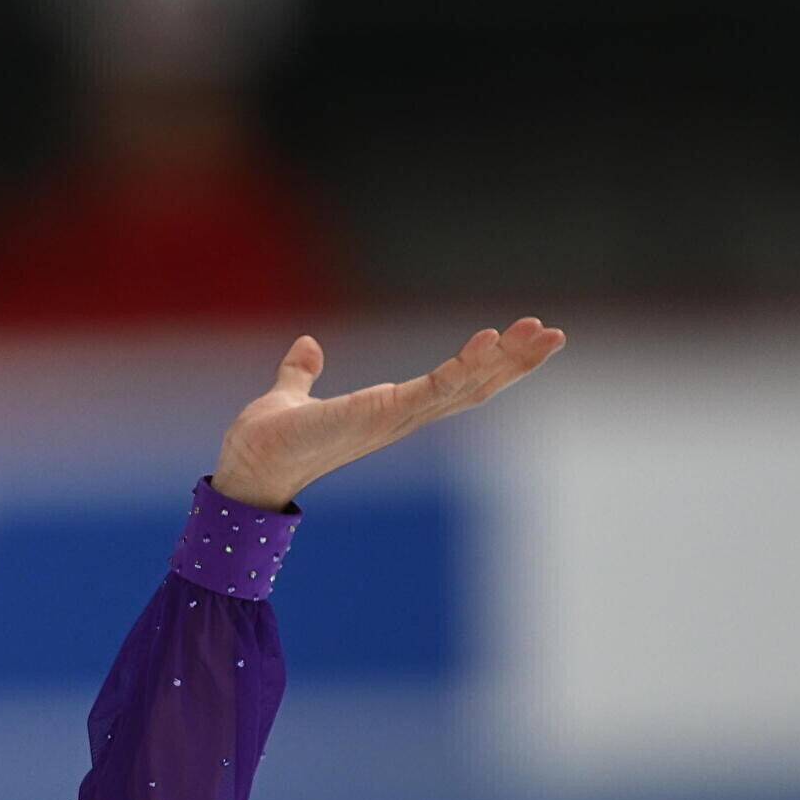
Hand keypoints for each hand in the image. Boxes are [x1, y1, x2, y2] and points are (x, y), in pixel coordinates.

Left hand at [212, 318, 566, 509]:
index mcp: (388, 409)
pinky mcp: (378, 415)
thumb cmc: (268, 441)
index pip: (451, 385)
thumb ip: (302, 372)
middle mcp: (400, 417)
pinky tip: (489, 342)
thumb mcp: (292, 394)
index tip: (519, 336)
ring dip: (504, 360)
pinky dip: (462, 366)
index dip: (488, 364)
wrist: (245, 466)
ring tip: (541, 333)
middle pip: (471, 388)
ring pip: (463, 387)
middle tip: (554, 334)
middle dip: (515, 363)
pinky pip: (432, 388)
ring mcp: (394, 419)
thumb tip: (307, 345)